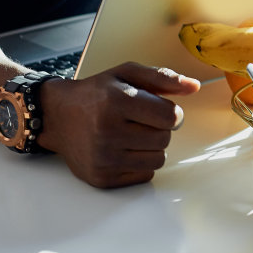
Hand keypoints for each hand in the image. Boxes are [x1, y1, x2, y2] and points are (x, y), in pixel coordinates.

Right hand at [37, 63, 200, 188]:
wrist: (58, 117)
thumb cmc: (96, 94)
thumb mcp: (127, 74)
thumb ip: (163, 78)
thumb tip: (193, 87)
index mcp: (116, 101)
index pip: (169, 117)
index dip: (169, 112)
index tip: (157, 109)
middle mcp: (107, 131)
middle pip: (164, 139)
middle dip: (158, 129)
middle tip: (139, 121)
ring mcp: (103, 158)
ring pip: (158, 159)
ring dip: (152, 147)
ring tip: (132, 134)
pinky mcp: (102, 178)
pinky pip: (145, 174)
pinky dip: (140, 162)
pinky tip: (123, 149)